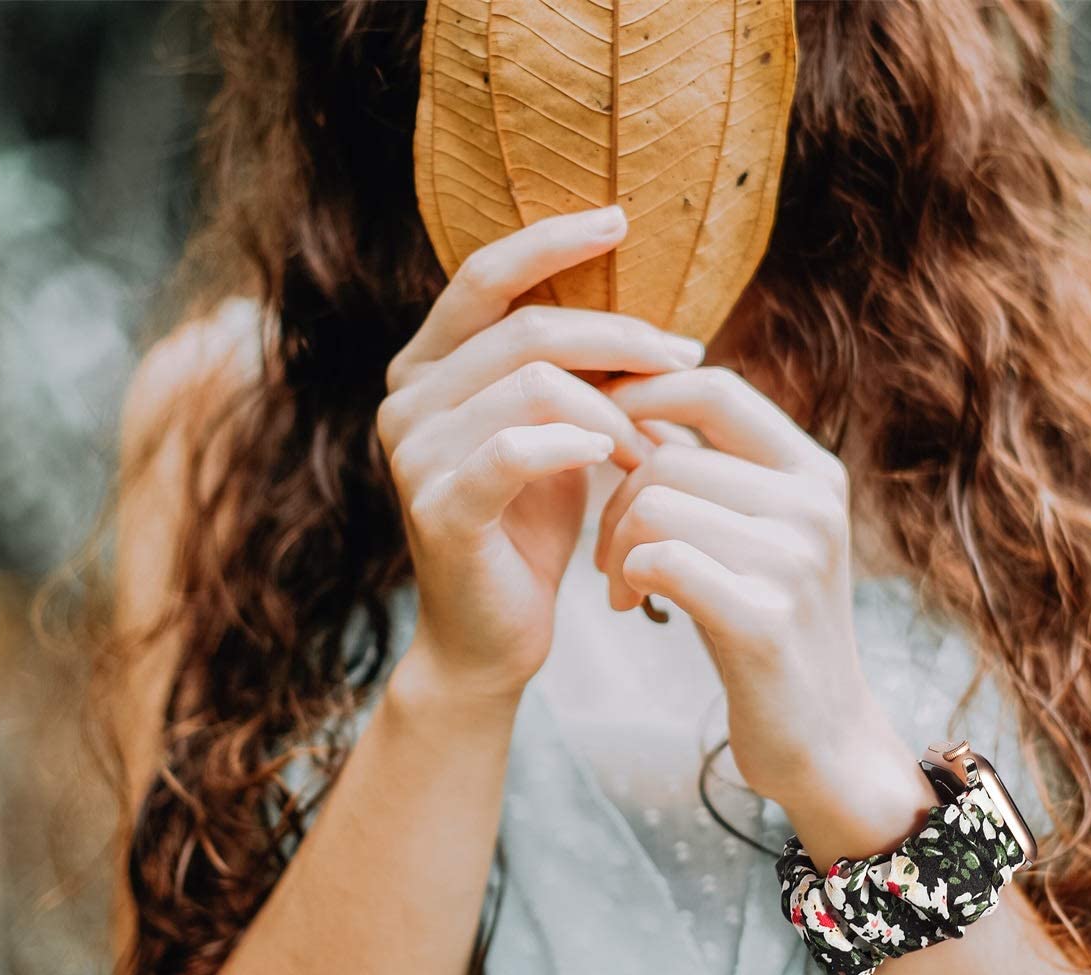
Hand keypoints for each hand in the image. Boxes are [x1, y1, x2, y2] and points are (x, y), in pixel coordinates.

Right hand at [376, 206, 705, 696]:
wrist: (493, 636)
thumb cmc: (530, 531)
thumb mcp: (558, 436)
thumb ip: (576, 375)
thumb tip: (657, 323)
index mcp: (427, 366)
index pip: (485, 274)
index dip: (552, 240)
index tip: (622, 221)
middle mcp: (406, 398)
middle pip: (526, 328)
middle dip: (620, 341)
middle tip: (684, 365)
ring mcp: (413, 453)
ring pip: (532, 384)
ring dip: (613, 410)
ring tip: (654, 449)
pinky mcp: (439, 508)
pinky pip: (515, 450)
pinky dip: (574, 444)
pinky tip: (614, 459)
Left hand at [594, 365, 901, 808]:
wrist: (823, 740)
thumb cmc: (766, 629)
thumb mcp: (752, 536)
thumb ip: (708, 472)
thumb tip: (631, 395)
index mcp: (814, 473)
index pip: (714, 388)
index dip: (641, 395)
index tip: (596, 430)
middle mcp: (814, 506)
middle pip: (666, 459)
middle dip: (613, 504)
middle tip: (609, 556)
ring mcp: (796, 561)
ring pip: (654, 507)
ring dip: (614, 548)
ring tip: (621, 588)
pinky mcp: (765, 620)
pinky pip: (660, 561)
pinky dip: (627, 578)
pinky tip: (631, 605)